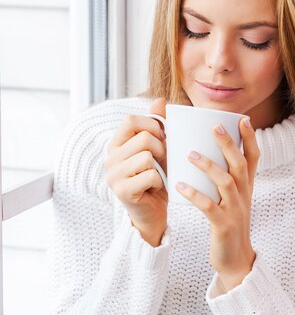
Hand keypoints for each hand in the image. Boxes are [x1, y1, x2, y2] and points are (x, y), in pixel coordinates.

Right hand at [104, 97, 167, 245]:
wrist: (152, 214)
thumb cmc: (155, 180)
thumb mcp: (157, 150)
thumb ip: (156, 125)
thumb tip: (159, 99)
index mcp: (116, 144)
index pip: (130, 120)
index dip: (153, 125)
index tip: (162, 139)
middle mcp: (110, 158)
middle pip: (143, 137)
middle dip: (162, 148)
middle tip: (163, 161)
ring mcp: (114, 175)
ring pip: (147, 156)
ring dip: (161, 166)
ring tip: (159, 175)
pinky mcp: (122, 191)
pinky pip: (150, 175)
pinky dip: (160, 181)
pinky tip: (156, 188)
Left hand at [175, 117, 259, 290]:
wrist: (235, 260)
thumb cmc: (228, 224)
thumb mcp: (232, 199)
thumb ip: (225, 178)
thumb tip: (206, 152)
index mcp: (247, 187)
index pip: (254, 158)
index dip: (250, 138)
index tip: (243, 119)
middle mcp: (244, 195)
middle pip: (240, 164)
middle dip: (229, 144)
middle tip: (214, 127)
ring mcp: (235, 210)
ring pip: (226, 183)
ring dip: (209, 166)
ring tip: (190, 154)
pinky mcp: (223, 226)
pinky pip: (209, 207)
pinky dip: (194, 195)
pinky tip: (180, 186)